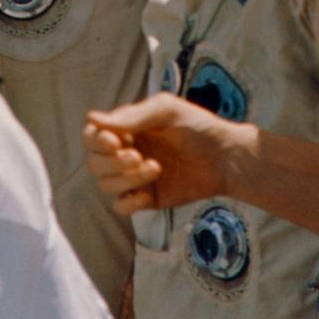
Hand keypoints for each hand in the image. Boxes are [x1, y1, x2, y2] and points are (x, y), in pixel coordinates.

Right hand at [83, 93, 246, 213]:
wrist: (226, 158)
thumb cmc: (198, 127)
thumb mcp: (165, 112)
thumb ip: (130, 117)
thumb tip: (91, 118)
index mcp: (127, 128)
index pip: (92, 135)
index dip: (96, 140)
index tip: (114, 141)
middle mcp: (126, 151)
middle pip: (94, 163)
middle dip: (112, 161)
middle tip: (138, 155)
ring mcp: (134, 176)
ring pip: (106, 185)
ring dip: (126, 179)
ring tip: (155, 168)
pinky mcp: (146, 197)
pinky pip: (121, 206)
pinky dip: (129, 202)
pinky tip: (148, 194)